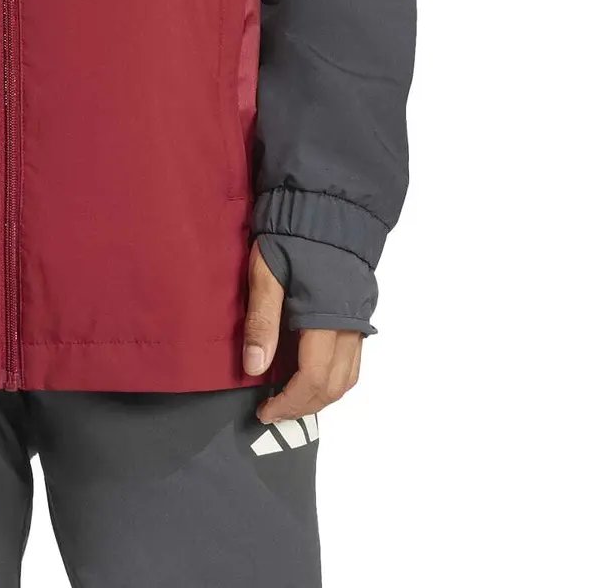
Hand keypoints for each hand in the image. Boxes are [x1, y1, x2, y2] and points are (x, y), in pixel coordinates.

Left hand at [242, 238, 362, 424]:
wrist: (325, 203)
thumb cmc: (291, 236)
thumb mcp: (265, 273)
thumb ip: (262, 321)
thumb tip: (254, 369)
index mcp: (326, 320)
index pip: (312, 380)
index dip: (288, 403)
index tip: (264, 412)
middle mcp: (350, 326)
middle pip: (334, 386)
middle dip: (304, 405)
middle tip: (274, 411)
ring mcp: (359, 319)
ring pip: (348, 376)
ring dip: (322, 395)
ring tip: (291, 397)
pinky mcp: (361, 309)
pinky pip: (353, 358)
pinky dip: (334, 375)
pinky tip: (310, 370)